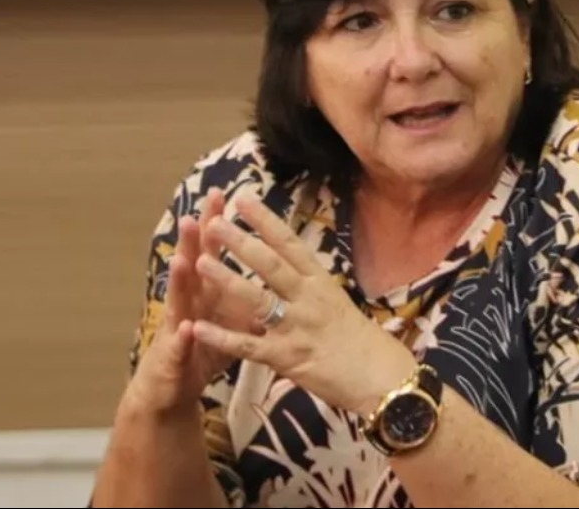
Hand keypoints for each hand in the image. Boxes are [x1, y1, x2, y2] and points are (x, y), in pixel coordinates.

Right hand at [122, 188, 258, 419]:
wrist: (172, 387)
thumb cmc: (203, 347)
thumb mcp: (232, 319)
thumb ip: (249, 294)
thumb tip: (279, 272)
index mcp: (208, 290)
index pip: (216, 250)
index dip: (223, 224)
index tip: (233, 195)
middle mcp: (190, 302)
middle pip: (193, 264)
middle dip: (195, 240)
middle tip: (196, 214)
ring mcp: (178, 327)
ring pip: (180, 300)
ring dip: (180, 280)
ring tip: (182, 259)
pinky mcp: (173, 357)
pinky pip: (181, 347)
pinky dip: (183, 338)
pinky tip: (186, 328)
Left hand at [191, 193, 417, 415]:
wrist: (381, 378)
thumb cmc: (360, 341)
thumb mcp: (336, 302)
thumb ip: (308, 285)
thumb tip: (287, 264)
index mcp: (320, 281)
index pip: (290, 244)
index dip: (265, 221)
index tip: (243, 199)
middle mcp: (308, 299)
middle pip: (270, 265)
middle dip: (241, 243)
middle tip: (214, 223)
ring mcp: (297, 328)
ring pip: (257, 299)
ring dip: (227, 280)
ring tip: (200, 262)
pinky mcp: (287, 358)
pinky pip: (249, 346)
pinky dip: (221, 337)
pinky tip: (197, 327)